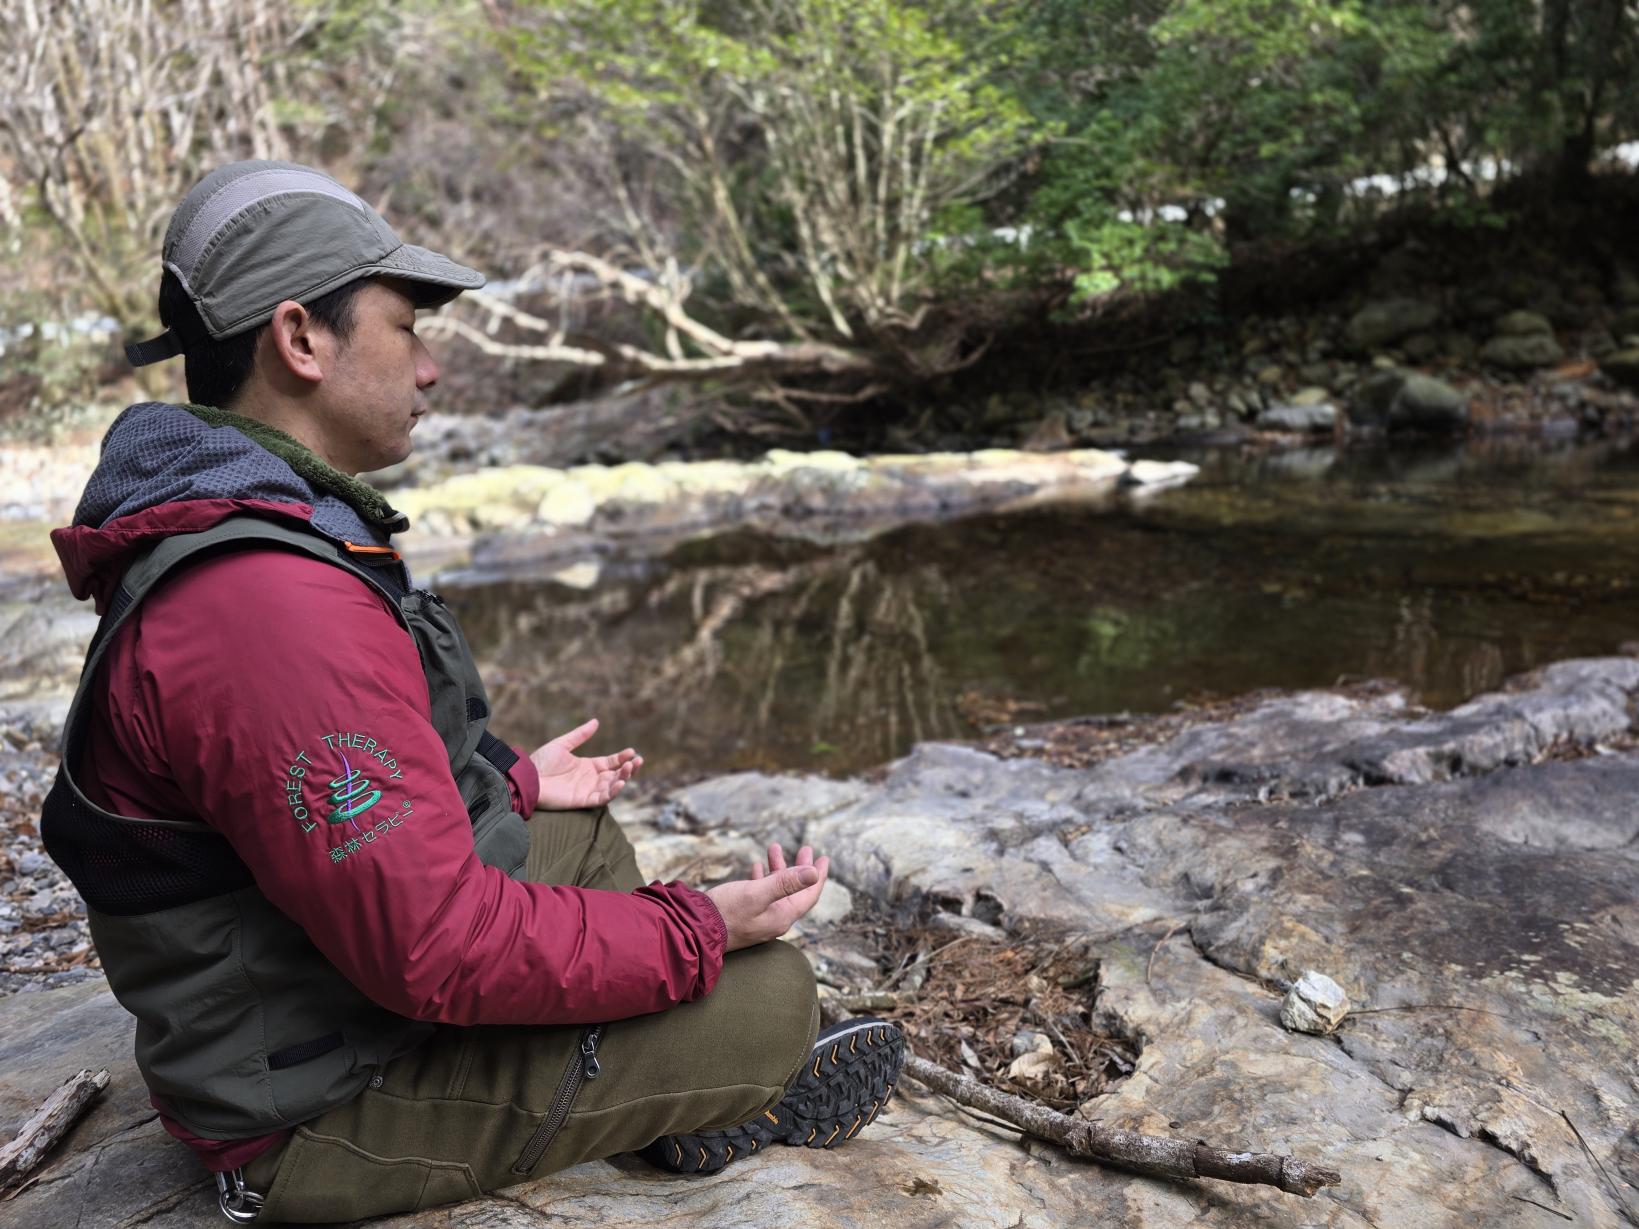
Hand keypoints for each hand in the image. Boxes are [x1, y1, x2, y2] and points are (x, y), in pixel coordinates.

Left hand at [529, 718, 641, 809]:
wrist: (527, 778)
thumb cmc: (541, 762)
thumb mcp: (562, 744)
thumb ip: (580, 735)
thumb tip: (596, 722)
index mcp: (588, 766)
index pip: (611, 762)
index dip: (622, 758)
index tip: (632, 752)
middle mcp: (591, 779)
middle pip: (616, 774)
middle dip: (629, 768)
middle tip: (638, 760)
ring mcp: (588, 790)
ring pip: (612, 786)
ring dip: (624, 778)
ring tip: (630, 768)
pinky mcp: (583, 801)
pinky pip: (602, 798)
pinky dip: (613, 792)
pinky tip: (620, 782)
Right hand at [706, 843, 829, 950]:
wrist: (696, 930)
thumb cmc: (725, 912)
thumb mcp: (757, 893)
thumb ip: (785, 883)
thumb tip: (814, 873)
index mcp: (782, 916)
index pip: (809, 895)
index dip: (818, 876)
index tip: (824, 858)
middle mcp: (774, 920)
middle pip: (795, 891)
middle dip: (800, 868)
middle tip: (805, 848)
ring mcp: (759, 919)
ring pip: (776, 890)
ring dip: (778, 868)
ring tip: (774, 847)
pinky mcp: (745, 916)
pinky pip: (761, 894)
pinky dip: (762, 878)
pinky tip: (756, 867)